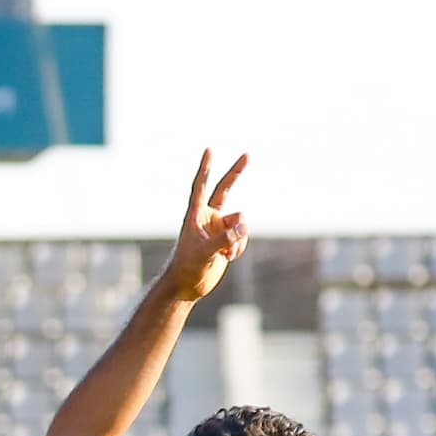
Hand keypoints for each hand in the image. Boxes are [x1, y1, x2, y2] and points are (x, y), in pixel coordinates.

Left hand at [164, 149, 251, 303]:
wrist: (188, 285)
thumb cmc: (188, 267)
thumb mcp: (205, 252)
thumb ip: (225, 238)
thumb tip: (245, 226)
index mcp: (195, 214)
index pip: (201, 186)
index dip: (206, 168)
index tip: (209, 150)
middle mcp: (208, 217)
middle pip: (225, 189)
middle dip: (236, 173)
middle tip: (248, 154)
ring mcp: (219, 227)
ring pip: (241, 222)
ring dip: (238, 239)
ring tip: (225, 253)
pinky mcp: (227, 238)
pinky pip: (243, 236)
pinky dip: (239, 247)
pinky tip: (227, 257)